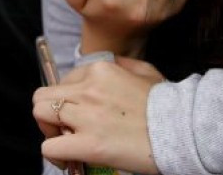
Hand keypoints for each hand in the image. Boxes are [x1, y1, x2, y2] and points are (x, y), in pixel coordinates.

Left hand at [33, 57, 165, 174]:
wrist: (182, 130)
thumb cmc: (167, 103)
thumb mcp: (145, 71)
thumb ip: (120, 65)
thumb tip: (105, 68)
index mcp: (100, 70)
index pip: (64, 79)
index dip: (67, 97)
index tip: (78, 111)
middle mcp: (88, 89)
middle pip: (42, 96)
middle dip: (48, 111)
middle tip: (63, 126)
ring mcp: (86, 116)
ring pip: (40, 115)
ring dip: (49, 130)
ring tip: (65, 140)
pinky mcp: (88, 144)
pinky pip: (50, 146)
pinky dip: (55, 154)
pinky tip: (69, 158)